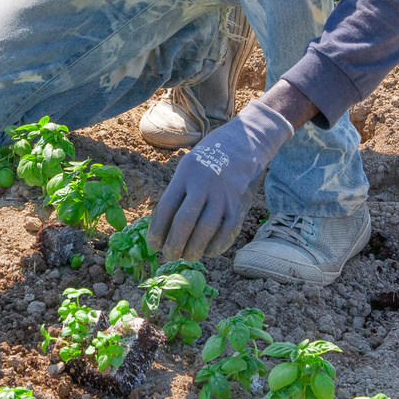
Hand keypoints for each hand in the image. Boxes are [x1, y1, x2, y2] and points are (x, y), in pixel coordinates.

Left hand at [147, 100, 293, 260]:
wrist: (245, 142)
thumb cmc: (210, 158)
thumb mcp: (189, 166)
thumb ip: (178, 192)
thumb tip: (164, 227)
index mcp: (185, 174)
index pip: (166, 208)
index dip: (157, 231)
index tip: (153, 246)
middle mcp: (203, 184)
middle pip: (184, 222)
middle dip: (174, 245)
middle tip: (169, 256)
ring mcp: (223, 195)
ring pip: (205, 230)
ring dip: (194, 249)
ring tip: (187, 256)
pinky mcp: (239, 204)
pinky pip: (227, 232)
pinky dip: (216, 246)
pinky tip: (208, 252)